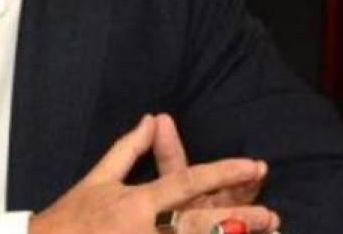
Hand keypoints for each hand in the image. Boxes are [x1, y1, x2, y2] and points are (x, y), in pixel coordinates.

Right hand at [28, 115, 279, 233]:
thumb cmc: (70, 217)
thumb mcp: (97, 179)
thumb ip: (129, 149)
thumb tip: (153, 119)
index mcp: (134, 202)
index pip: (185, 182)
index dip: (222, 173)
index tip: (252, 166)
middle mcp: (142, 231)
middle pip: (199, 225)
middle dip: (238, 221)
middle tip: (272, 217)